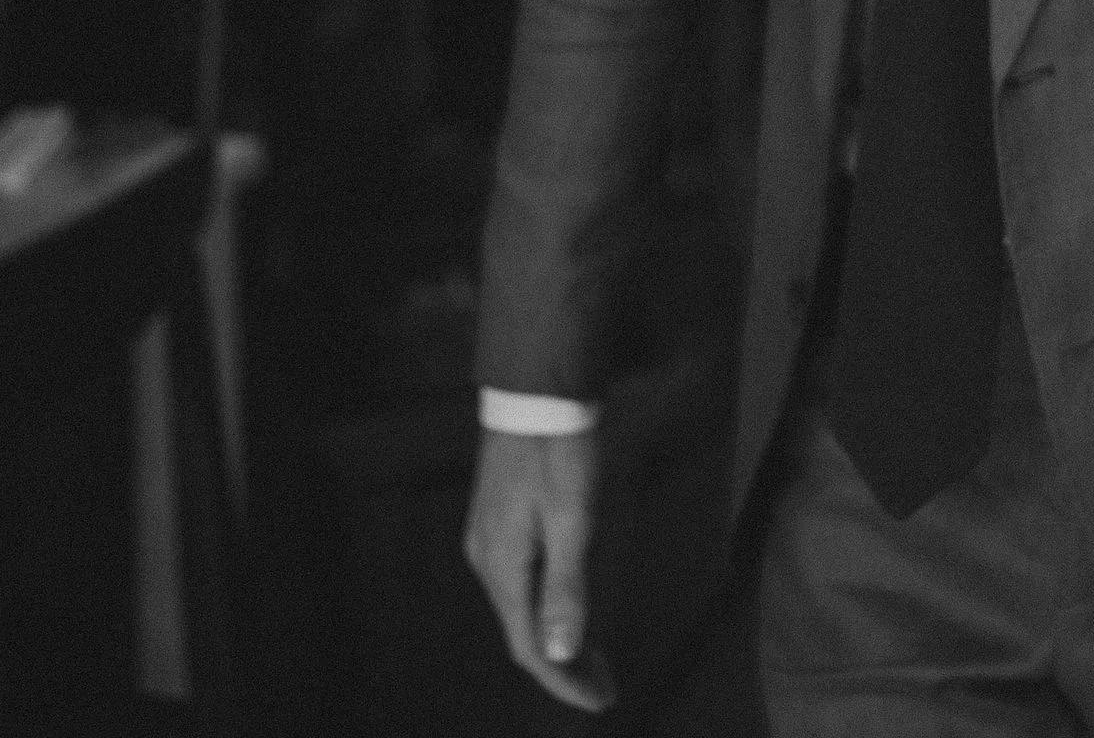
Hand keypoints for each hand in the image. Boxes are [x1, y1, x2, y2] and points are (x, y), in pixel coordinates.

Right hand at [464, 425, 616, 712]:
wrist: (537, 392)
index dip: (566, 680)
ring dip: (559, 635)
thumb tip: (562, 654)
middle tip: (605, 686)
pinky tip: (571, 606)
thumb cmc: (560, 451)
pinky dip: (549, 604)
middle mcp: (488, 560)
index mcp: (504, 566)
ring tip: (595, 658)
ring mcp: (490, 540)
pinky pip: (522, 581)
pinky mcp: (499, 522)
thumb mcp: (573, 518)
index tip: (601, 701)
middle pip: (525, 631)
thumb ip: (568, 587)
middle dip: (565, 664)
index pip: (532, 646)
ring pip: (523, 606)